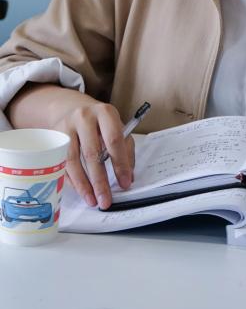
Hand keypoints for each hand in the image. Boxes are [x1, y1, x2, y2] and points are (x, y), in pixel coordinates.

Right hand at [7, 84, 133, 208]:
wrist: (74, 108)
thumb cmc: (100, 123)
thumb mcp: (117, 128)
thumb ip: (126, 150)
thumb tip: (128, 177)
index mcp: (105, 113)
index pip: (114, 140)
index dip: (120, 164)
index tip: (124, 183)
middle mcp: (85, 117)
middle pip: (92, 153)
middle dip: (100, 181)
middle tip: (105, 200)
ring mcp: (67, 127)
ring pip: (73, 161)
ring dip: (83, 185)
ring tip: (92, 200)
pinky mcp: (54, 138)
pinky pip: (62, 163)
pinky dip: (71, 180)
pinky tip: (80, 191)